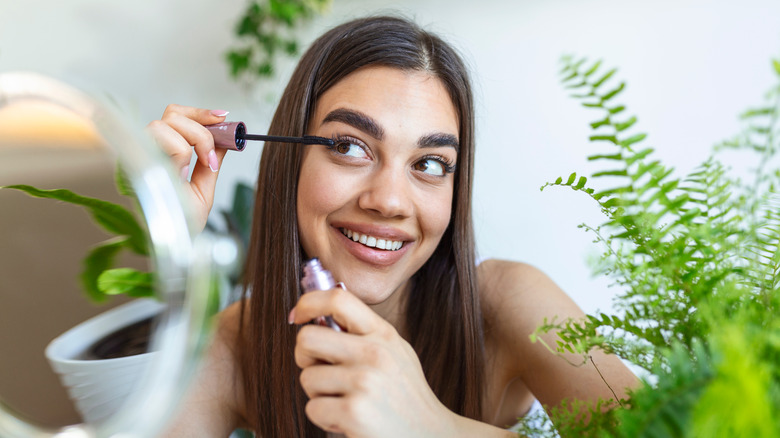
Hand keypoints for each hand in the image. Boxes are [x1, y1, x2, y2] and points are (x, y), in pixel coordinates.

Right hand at [146, 104, 229, 229]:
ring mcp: (141, 158)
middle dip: (200, 129)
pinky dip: (180, 153)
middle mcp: (149, 153)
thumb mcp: (204, 189)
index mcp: (164, 154)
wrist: (175, 248)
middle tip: (211, 155)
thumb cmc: (183, 224)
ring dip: (192, 141)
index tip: (223, 117)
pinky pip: (161, 144)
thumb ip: (211, 162)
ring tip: (200, 166)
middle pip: (171, 114)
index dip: (199, 113)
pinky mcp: (136, 167)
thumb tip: (224, 138)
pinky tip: (184, 174)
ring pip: (164, 124)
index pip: (175, 115)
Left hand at [289, 286, 459, 437]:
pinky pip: (312, 408)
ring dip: (319, 395)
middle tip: (322, 371)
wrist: (431, 436)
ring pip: (307, 378)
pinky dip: (324, 419)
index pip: (338, 299)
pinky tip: (348, 421)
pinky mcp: (354, 412)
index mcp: (383, 334)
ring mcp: (364, 382)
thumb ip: (364, 333)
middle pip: (307, 338)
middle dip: (305, 357)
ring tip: (346, 402)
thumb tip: (317, 316)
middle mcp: (374, 353)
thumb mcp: (396, 353)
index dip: (309, 303)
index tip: (298, 316)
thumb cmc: (405, 397)